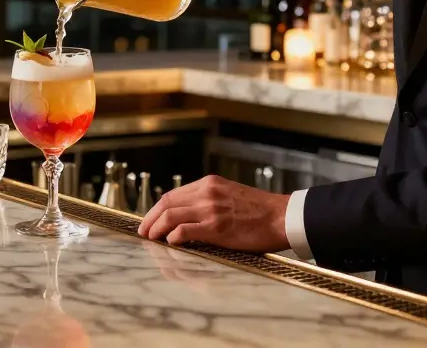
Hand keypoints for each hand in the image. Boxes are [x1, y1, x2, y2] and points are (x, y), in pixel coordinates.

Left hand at [138, 175, 290, 252]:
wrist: (282, 216)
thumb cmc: (260, 211)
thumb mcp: (230, 194)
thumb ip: (209, 200)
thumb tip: (187, 214)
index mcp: (209, 184)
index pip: (173, 194)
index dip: (157, 208)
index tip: (150, 219)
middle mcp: (207, 193)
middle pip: (167, 203)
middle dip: (150, 218)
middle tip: (143, 231)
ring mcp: (211, 209)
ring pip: (171, 216)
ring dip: (156, 229)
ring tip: (152, 239)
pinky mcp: (216, 227)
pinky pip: (184, 231)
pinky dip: (173, 237)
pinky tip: (171, 243)